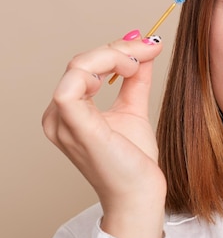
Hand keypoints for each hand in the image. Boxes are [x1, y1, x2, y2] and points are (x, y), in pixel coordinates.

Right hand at [42, 31, 165, 237]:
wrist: (140, 193)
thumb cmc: (133, 159)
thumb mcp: (134, 108)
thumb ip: (135, 79)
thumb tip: (145, 46)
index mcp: (68, 112)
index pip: (85, 66)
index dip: (118, 49)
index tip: (150, 44)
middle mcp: (58, 117)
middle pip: (82, 62)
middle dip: (120, 49)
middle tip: (149, 47)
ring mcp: (63, 123)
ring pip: (79, 66)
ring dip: (114, 55)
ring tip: (139, 64)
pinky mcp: (76, 128)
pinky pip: (72, 87)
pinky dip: (102, 68)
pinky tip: (128, 71)